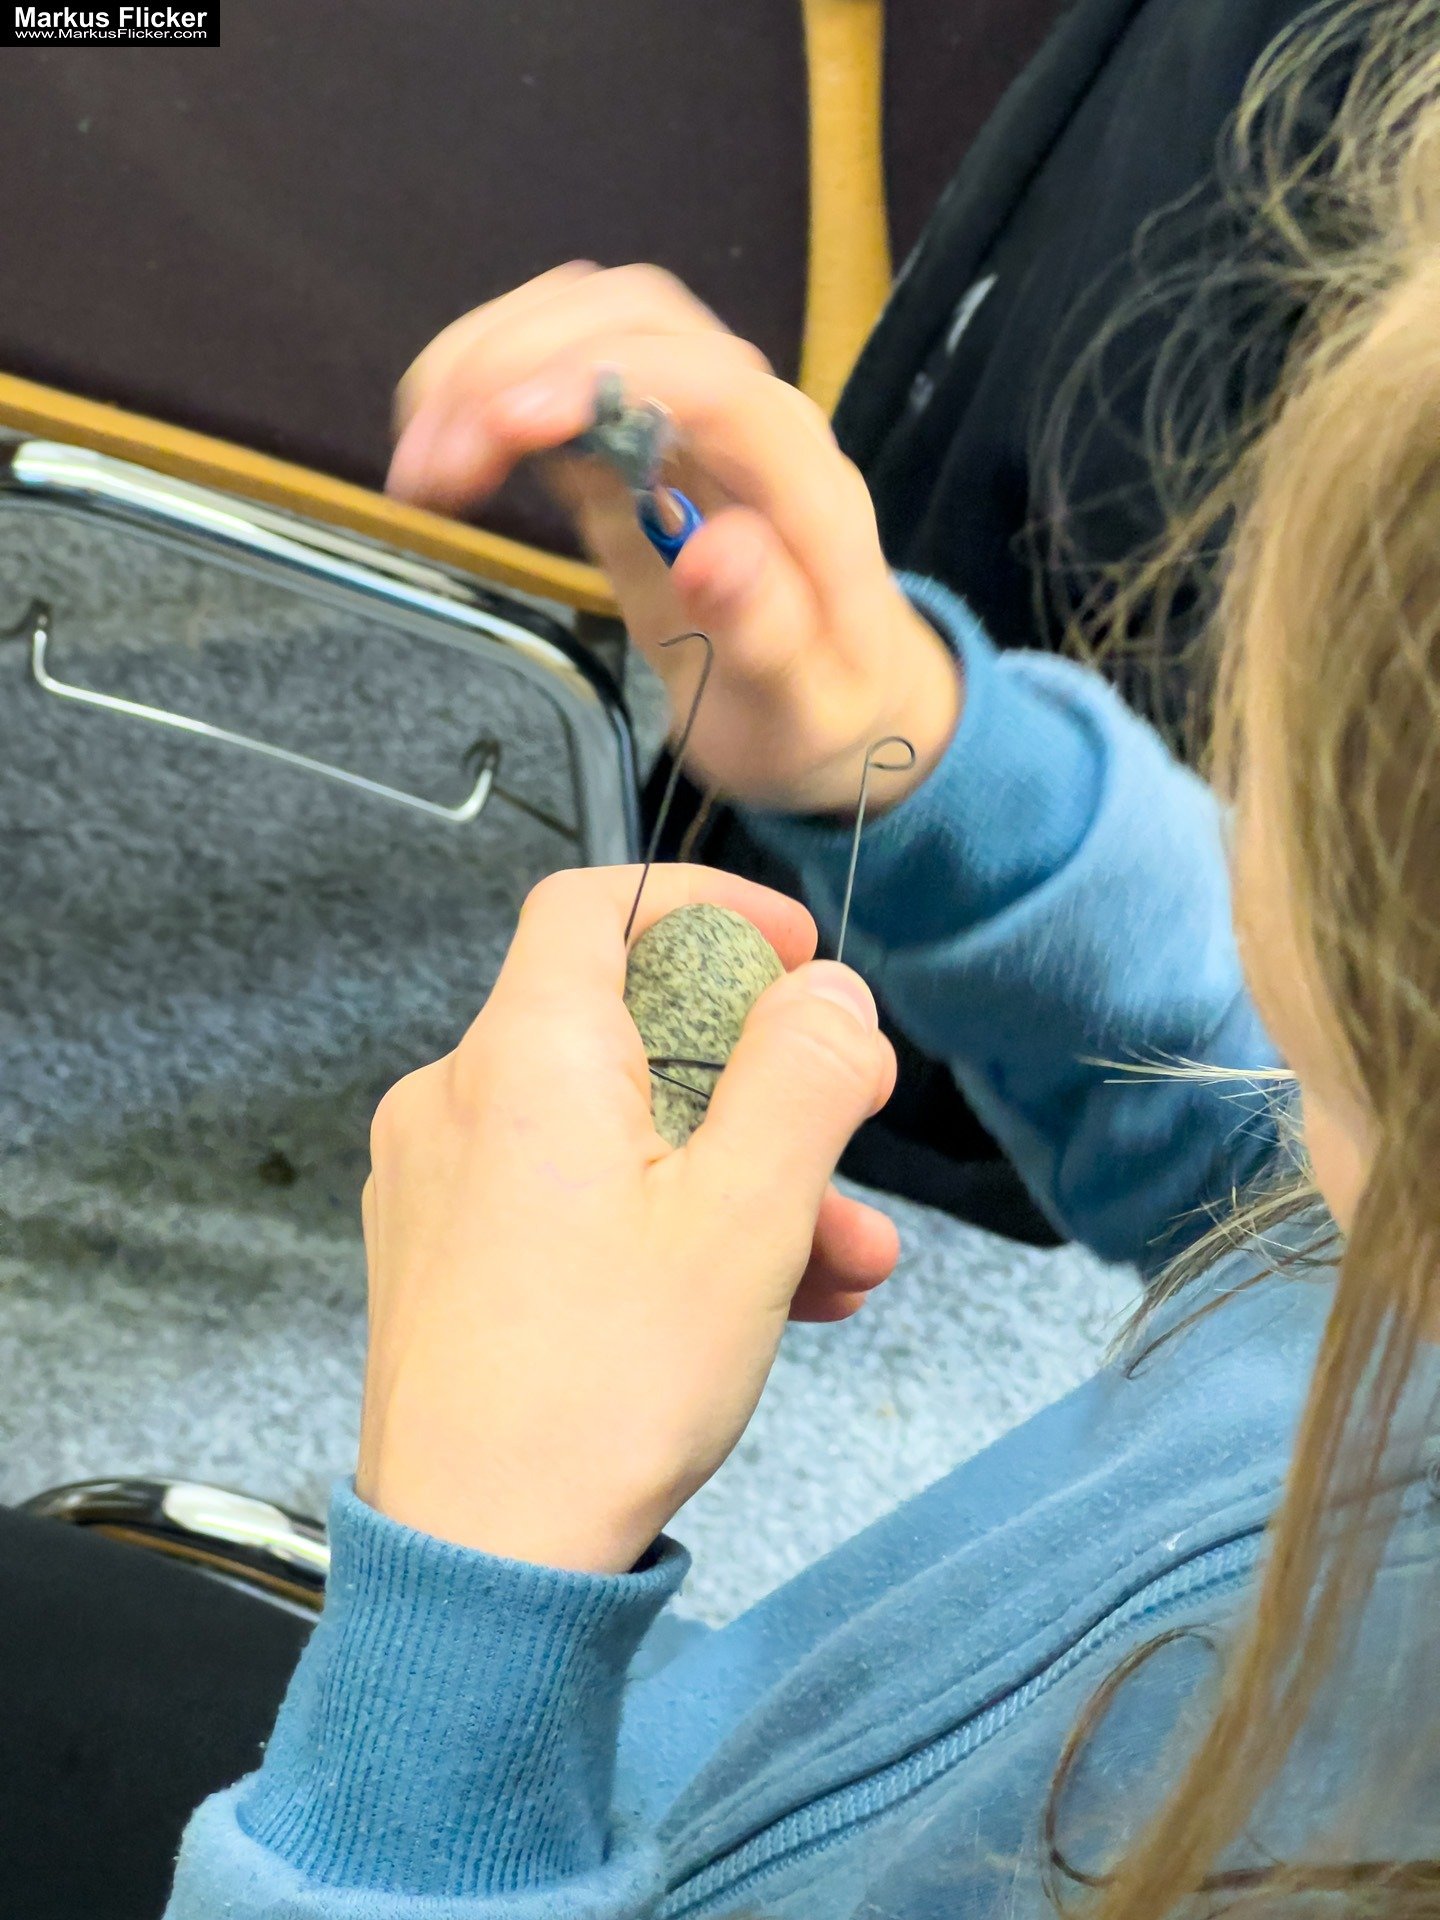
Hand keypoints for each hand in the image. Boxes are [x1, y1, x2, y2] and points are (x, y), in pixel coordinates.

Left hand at [356, 864, 898, 1573]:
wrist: (479, 1569)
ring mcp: (446, 1185)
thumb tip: (831, 996)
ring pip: (620, 1130)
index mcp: (525, 1059)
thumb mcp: (747, 1219)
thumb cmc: (599, 1395)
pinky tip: (769, 1298)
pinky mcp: (449, 1258)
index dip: (707, 909)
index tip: (791, 954)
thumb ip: (802, 1078)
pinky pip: (577, 1198)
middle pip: (630, 1029)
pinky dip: (671, 1223)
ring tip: (842, 1259)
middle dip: (761, 1083)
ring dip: (739, 1175)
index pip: (598, 906)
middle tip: (849, 1130)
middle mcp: (462, 1102)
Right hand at [387, 263, 961, 814]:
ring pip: (589, 324)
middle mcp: (750, 424)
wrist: (837, 705)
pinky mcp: (637, 440)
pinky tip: (442, 454)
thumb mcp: (805, 705)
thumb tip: (713, 551)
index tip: (507, 423)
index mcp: (803, 484)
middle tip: (432, 467)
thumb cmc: (821, 713)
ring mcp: (690, 419)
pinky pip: (563, 372)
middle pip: (638, 319)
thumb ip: (769, 631)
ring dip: (488, 365)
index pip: (714, 380)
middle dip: (520, 362)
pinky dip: (489, 391)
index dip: (607, 377)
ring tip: (418, 467)